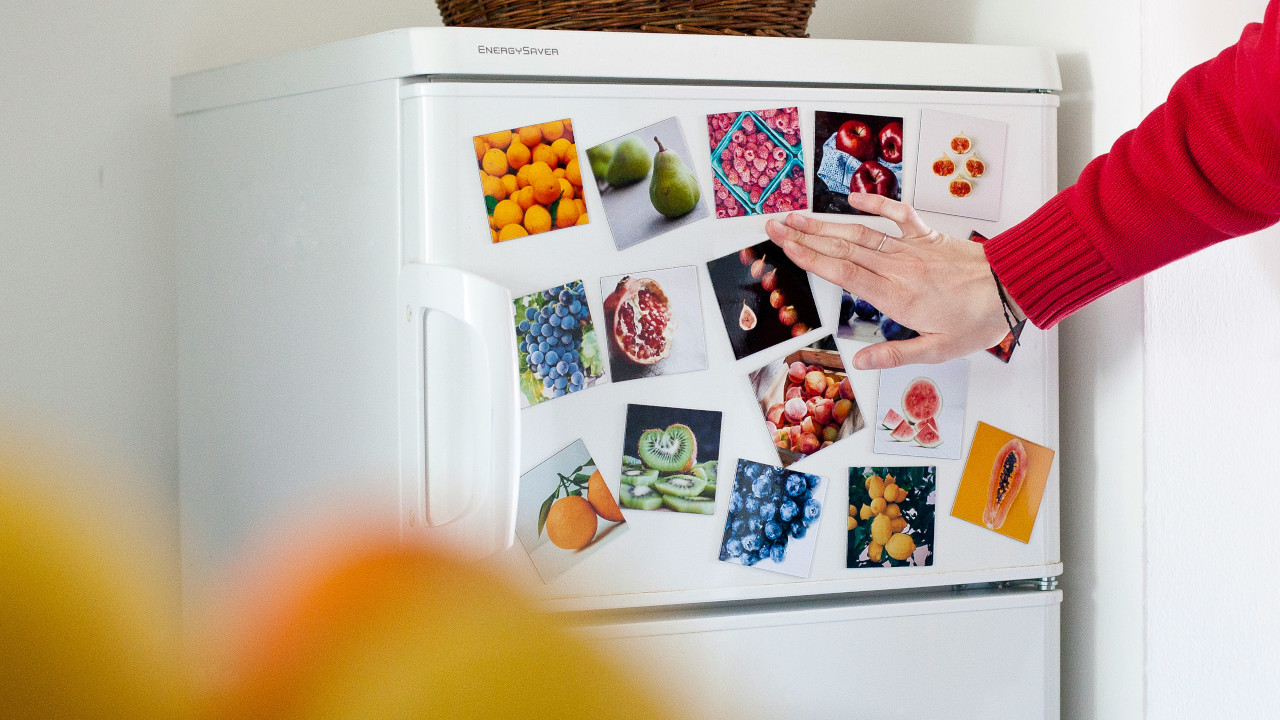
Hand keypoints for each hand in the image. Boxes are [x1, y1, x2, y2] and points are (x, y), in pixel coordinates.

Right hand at [765, 192, 1011, 369]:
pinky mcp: (926, 237)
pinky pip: (897, 214)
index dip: (810, 258)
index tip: (784, 247)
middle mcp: (896, 268)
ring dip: (826, 223)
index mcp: (895, 297)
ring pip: (860, 233)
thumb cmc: (978, 320)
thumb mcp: (938, 349)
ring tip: (797, 217)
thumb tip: (861, 360)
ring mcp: (910, 249)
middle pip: (841, 249)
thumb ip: (896, 354)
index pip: (842, 273)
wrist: (1012, 287)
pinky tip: (852, 198)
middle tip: (774, 226)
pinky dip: (875, 203)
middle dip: (804, 236)